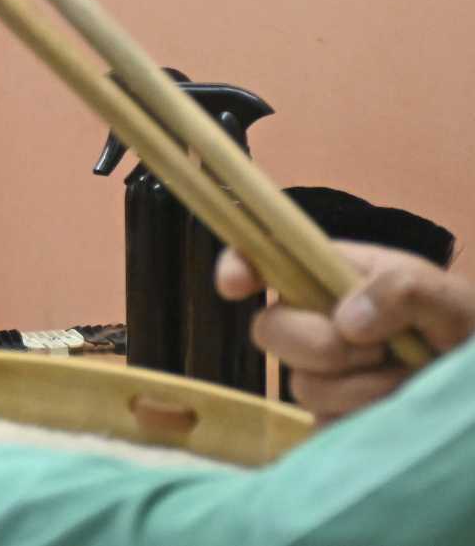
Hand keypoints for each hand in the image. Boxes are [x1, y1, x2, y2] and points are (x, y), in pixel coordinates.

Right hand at [217, 241, 474, 420]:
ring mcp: (320, 374)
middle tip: (376, 350)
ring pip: (302, 386)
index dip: (238, 267)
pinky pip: (321, 427)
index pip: (263, 259)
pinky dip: (361, 422)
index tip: (235, 287)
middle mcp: (314, 321)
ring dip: (361, 389)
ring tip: (407, 381)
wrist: (474, 389)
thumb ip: (401, 291)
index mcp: (328, 276)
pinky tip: (393, 412)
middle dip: (319, 345)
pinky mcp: (330, 420)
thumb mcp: (445, 296)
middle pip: (268, 330)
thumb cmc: (462, 329)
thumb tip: (345, 322)